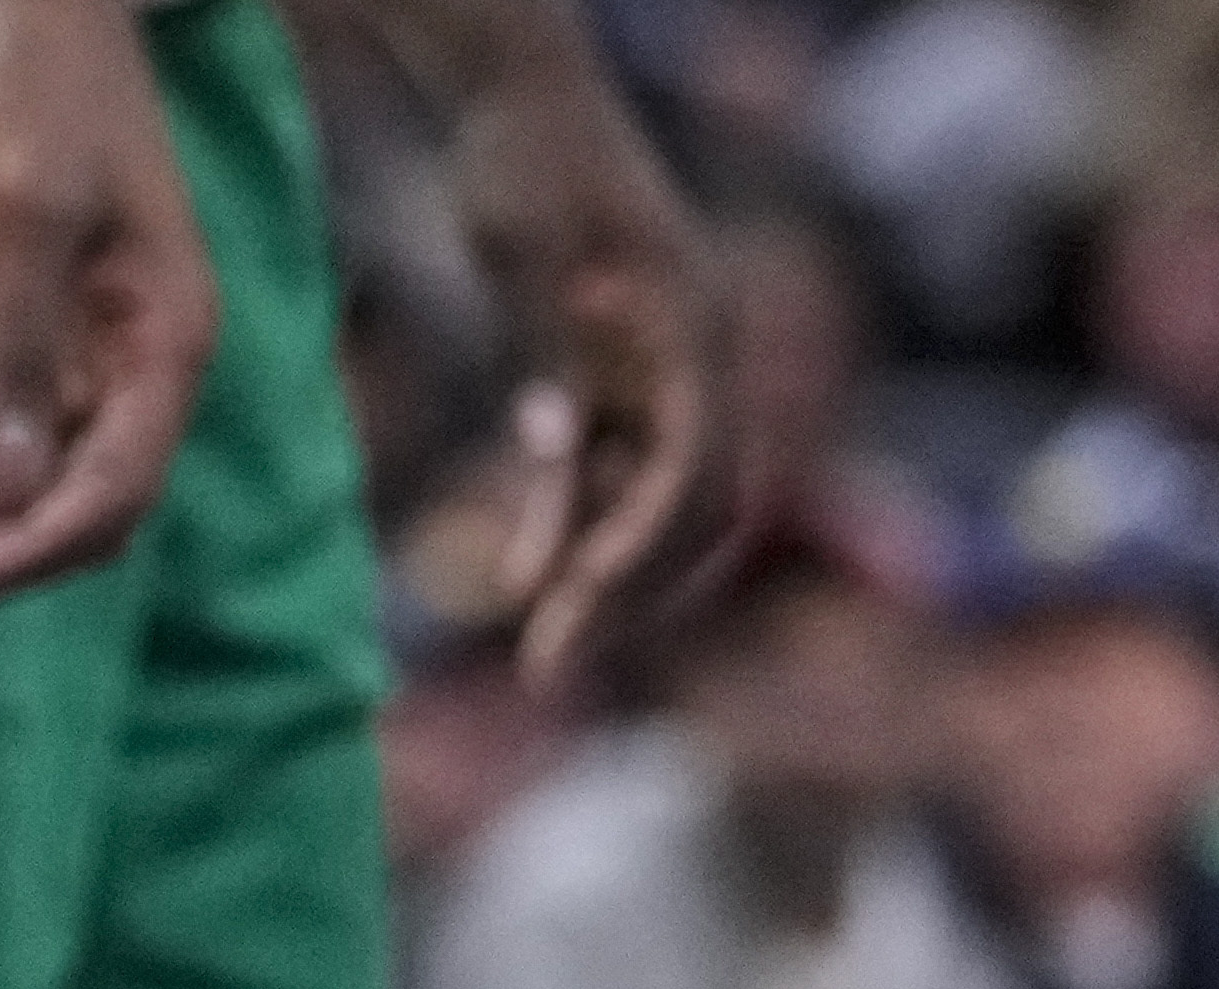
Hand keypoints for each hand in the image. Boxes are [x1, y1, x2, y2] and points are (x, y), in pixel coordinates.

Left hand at [0, 0, 214, 601]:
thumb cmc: (40, 82)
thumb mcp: (29, 212)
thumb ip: (23, 350)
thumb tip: (12, 481)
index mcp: (164, 337)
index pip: (117, 484)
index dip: (39, 545)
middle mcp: (132, 356)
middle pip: (84, 498)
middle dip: (8, 548)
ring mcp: (79, 342)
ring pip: (35, 472)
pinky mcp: (19, 319)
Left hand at [457, 49, 717, 692]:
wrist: (517, 93)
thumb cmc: (521, 154)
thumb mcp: (522, 250)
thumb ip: (545, 351)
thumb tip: (562, 453)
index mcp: (694, 322)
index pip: (693, 470)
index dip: (636, 556)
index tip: (566, 614)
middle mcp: (701, 353)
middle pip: (697, 507)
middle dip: (627, 590)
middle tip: (546, 665)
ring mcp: (667, 367)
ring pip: (661, 502)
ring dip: (604, 573)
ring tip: (537, 644)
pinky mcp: (624, 374)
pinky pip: (616, 472)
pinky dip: (574, 524)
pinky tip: (518, 574)